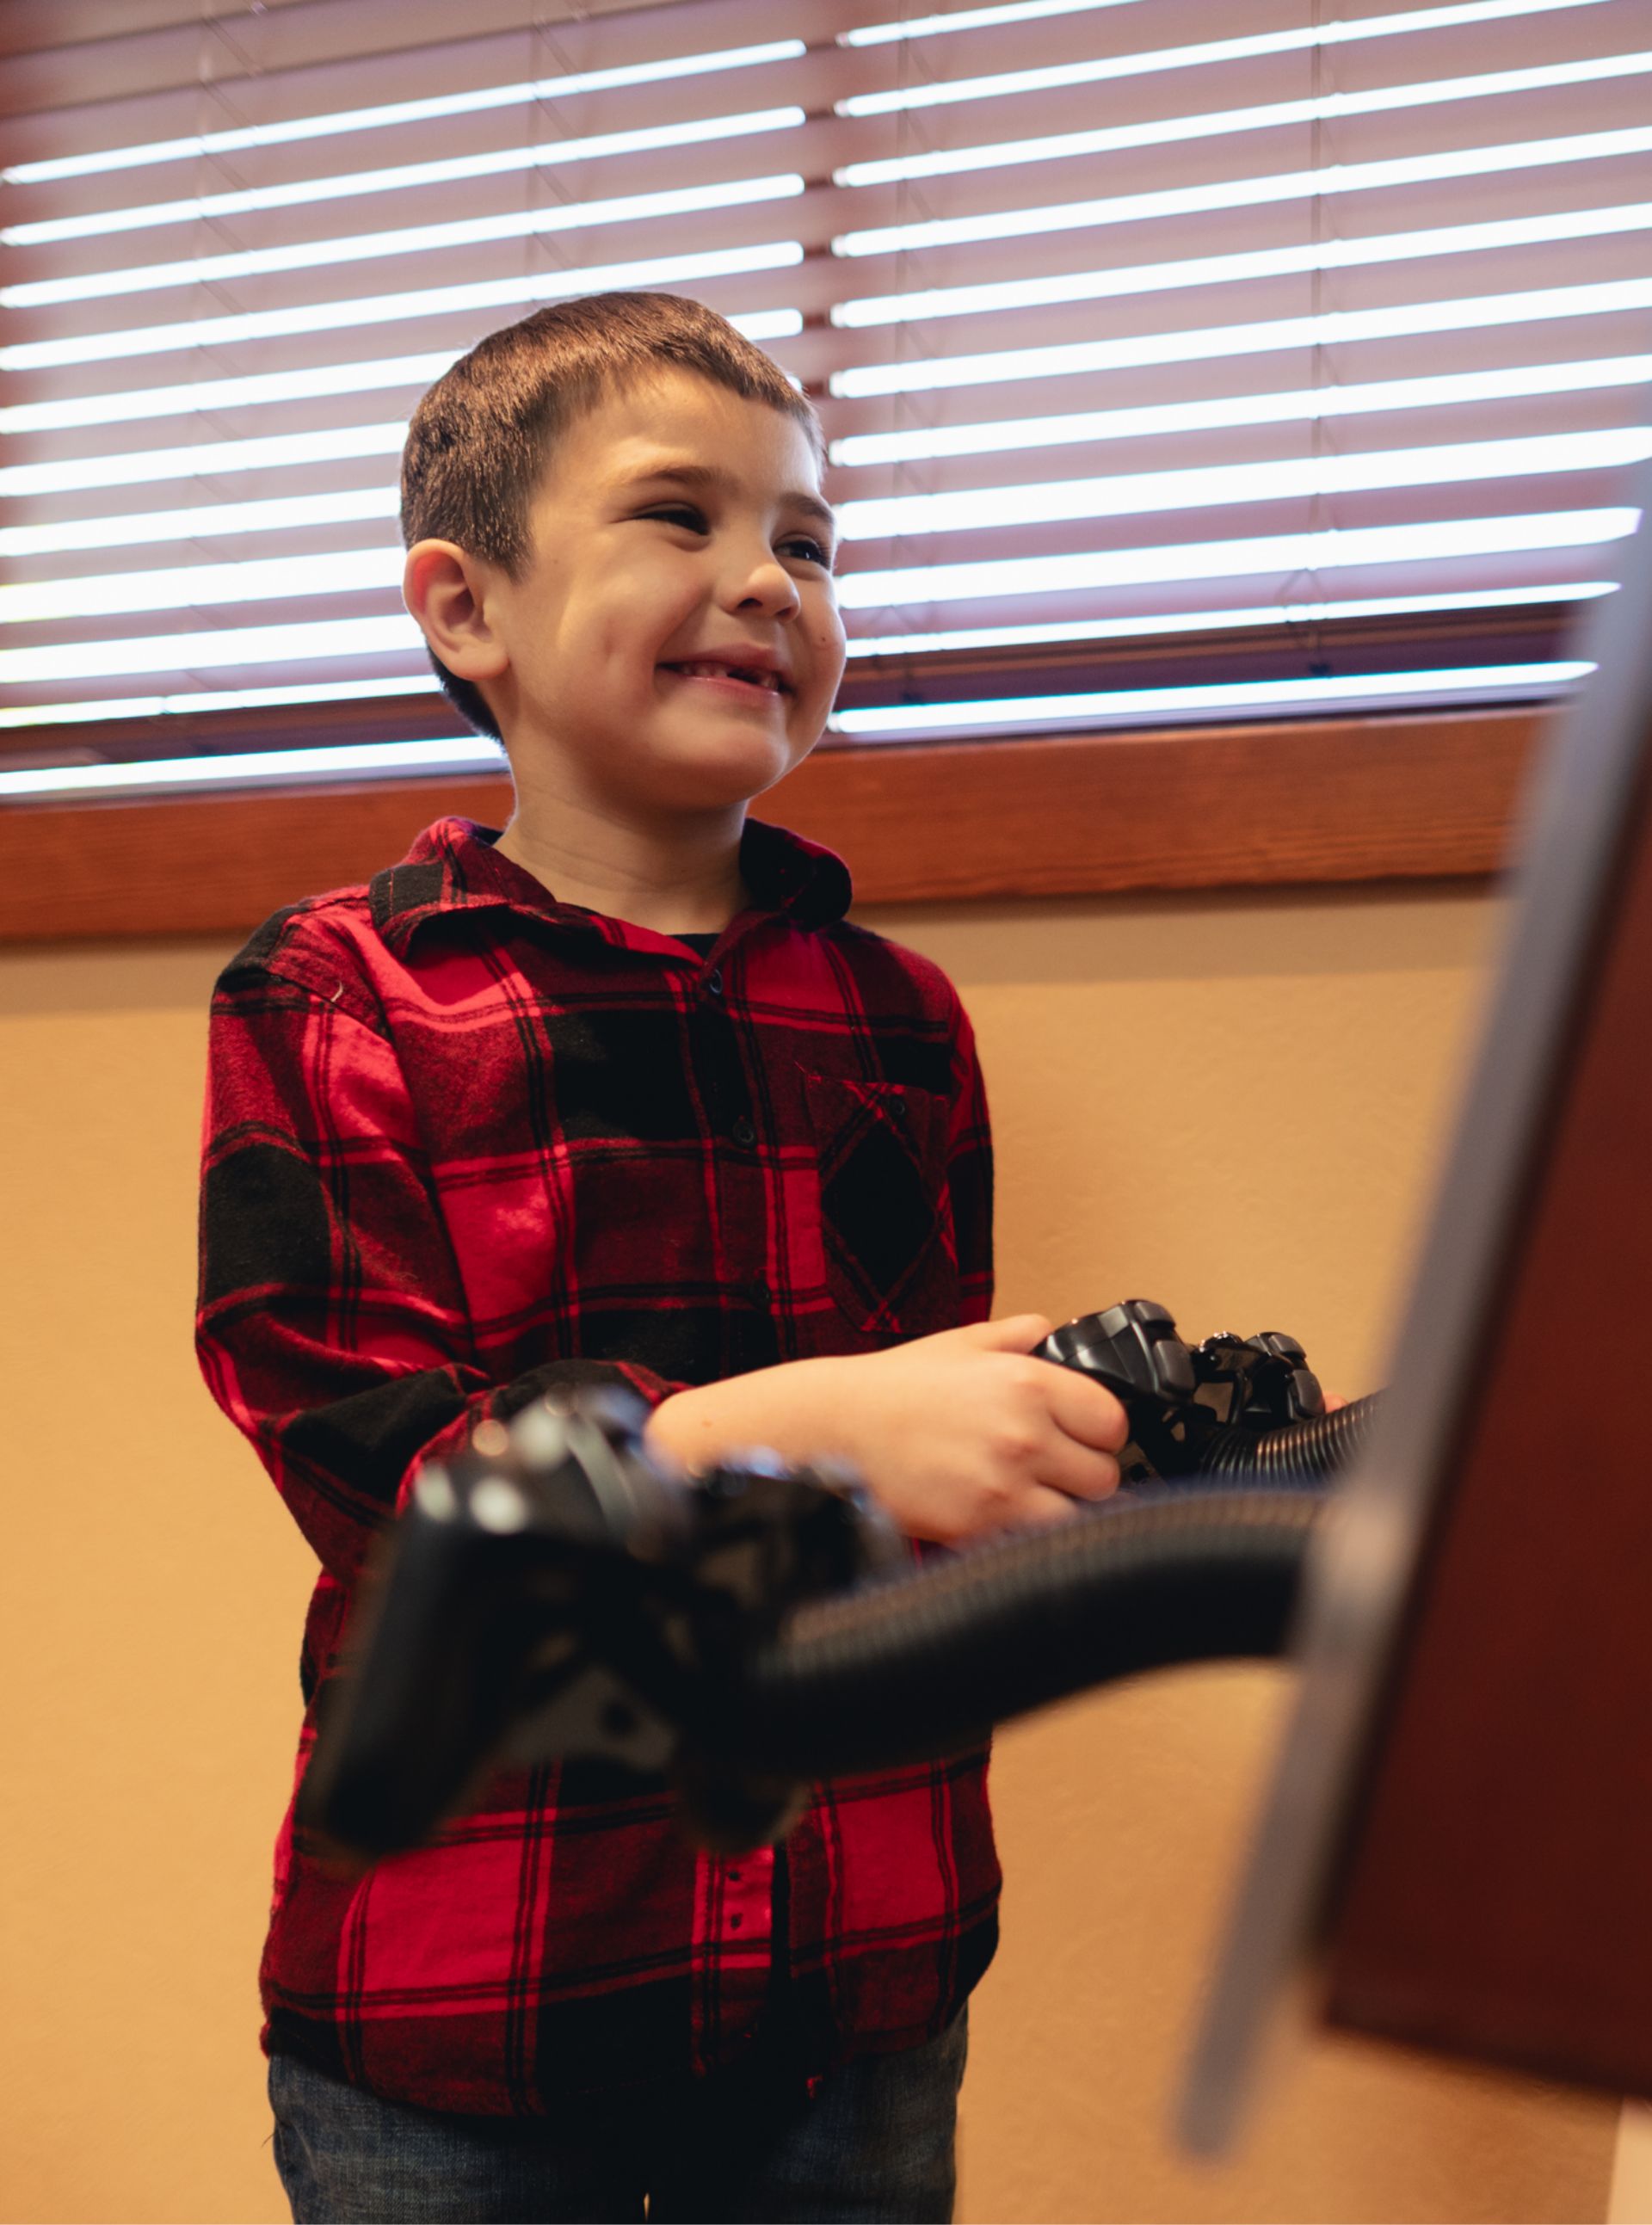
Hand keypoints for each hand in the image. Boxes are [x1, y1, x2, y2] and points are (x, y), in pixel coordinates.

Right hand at [835, 1314, 1127, 1543]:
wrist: (838, 1432)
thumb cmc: (893, 1390)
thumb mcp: (958, 1344)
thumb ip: (1014, 1336)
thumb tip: (1048, 1330)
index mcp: (1027, 1384)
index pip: (1111, 1422)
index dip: (1101, 1431)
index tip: (1085, 1436)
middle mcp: (1025, 1435)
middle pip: (1103, 1475)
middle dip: (1083, 1474)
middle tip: (1056, 1470)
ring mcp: (1005, 1485)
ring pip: (1078, 1516)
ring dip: (1062, 1509)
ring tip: (1033, 1497)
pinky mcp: (981, 1526)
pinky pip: (1035, 1541)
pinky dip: (1028, 1533)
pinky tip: (1005, 1514)